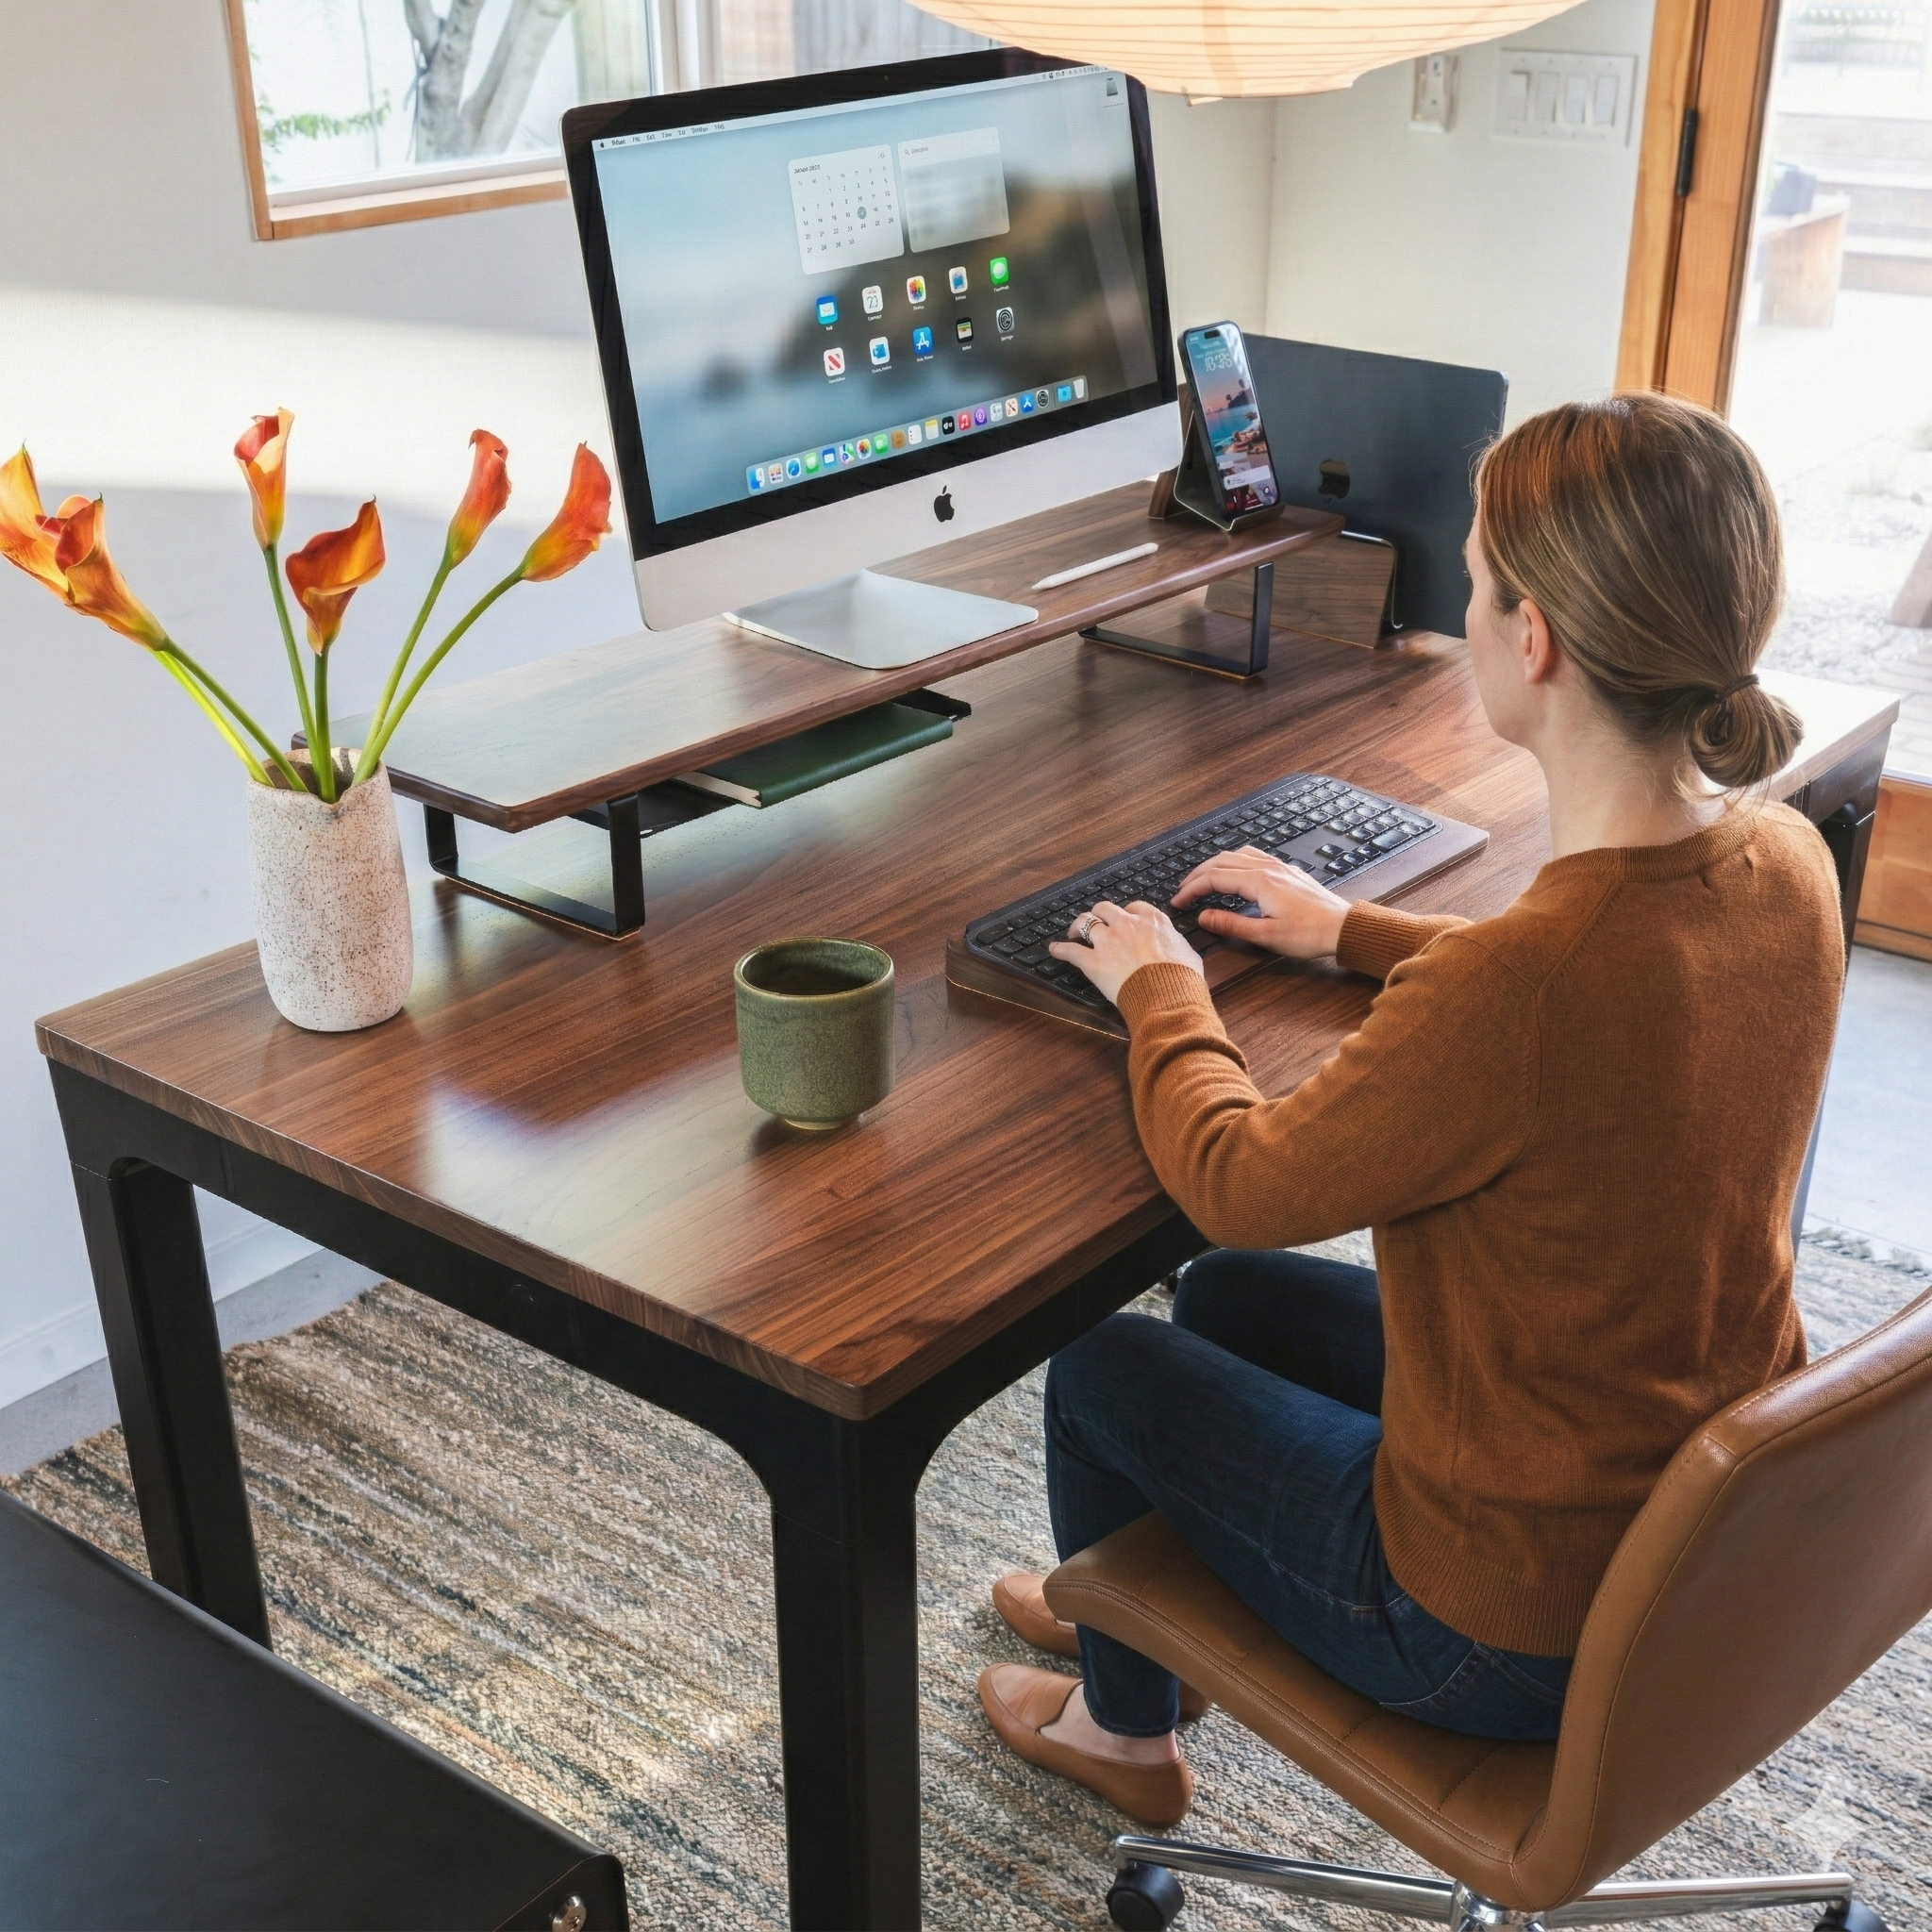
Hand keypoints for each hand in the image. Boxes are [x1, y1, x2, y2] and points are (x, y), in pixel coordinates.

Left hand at [1049, 899, 1203, 1005]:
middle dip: (1099, 914)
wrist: (1168, 995)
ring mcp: (1108, 941)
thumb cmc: (1182, 978)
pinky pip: (1071, 951)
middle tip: (1096, 923)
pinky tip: (1054, 950)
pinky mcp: (1093, 961)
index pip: (1134, 907)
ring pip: (1085, 922)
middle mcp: (1127, 925)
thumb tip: (1176, 946)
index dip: (1126, 913)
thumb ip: (1177, 943)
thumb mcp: (1189, 953)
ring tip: (1073, 932)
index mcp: (1152, 921)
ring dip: (1078, 926)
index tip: (1124, 920)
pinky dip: (1060, 949)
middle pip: (1105, 908)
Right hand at [1171, 846, 1349, 959]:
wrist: (1343, 927)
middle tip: (1183, 890)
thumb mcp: (1265, 936)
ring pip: (1237, 854)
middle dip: (1198, 874)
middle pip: (1222, 861)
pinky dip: (1234, 861)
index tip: (1178, 902)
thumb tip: (1203, 917)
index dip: (1192, 889)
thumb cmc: (1309, 934)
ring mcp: (1279, 866)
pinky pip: (1254, 855)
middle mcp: (1267, 867)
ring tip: (1203, 878)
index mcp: (1259, 882)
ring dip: (1215, 864)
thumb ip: (1231, 925)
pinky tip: (1234, 872)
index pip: (1214, 878)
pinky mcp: (1287, 871)